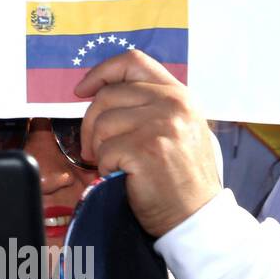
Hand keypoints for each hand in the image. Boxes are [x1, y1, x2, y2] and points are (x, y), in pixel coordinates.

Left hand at [75, 49, 221, 237]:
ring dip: (100, 149)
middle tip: (95, 147)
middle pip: (108, 96)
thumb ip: (148, 105)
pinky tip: (124, 176)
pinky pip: (103, 151)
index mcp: (180, 94)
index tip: (82, 89)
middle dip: (90, 124)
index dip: (101, 72)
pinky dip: (105, 168)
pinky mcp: (145, 149)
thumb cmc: (180, 176)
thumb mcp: (177, 128)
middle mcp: (173, 104)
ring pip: (102, 124)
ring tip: (117, 164)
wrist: (197, 216)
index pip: (133, 62)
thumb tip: (100, 91)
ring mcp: (160, 125)